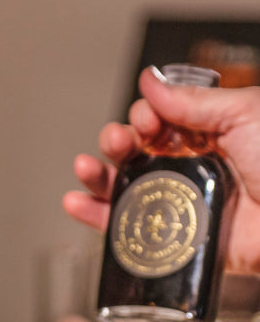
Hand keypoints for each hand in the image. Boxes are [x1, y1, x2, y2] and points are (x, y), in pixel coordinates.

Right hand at [64, 66, 259, 276]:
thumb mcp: (244, 114)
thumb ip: (192, 102)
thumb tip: (150, 82)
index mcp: (209, 135)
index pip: (160, 121)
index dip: (145, 117)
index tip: (148, 121)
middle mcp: (191, 169)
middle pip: (136, 152)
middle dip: (118, 142)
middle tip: (119, 142)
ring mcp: (180, 204)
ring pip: (124, 188)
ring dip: (98, 175)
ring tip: (88, 169)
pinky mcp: (173, 240)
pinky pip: (125, 229)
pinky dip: (95, 217)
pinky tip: (78, 202)